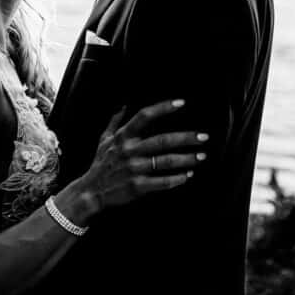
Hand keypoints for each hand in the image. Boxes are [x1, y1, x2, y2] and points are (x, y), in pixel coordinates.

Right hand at [79, 99, 206, 212]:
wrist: (90, 191)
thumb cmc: (100, 164)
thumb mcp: (103, 140)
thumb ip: (114, 122)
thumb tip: (122, 105)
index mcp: (122, 137)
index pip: (144, 116)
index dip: (163, 108)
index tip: (182, 103)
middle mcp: (129, 150)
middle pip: (162, 140)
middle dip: (186, 138)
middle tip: (204, 137)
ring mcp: (133, 169)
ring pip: (166, 161)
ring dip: (186, 159)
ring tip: (201, 157)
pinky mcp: (137, 186)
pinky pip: (162, 182)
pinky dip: (177, 179)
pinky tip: (188, 175)